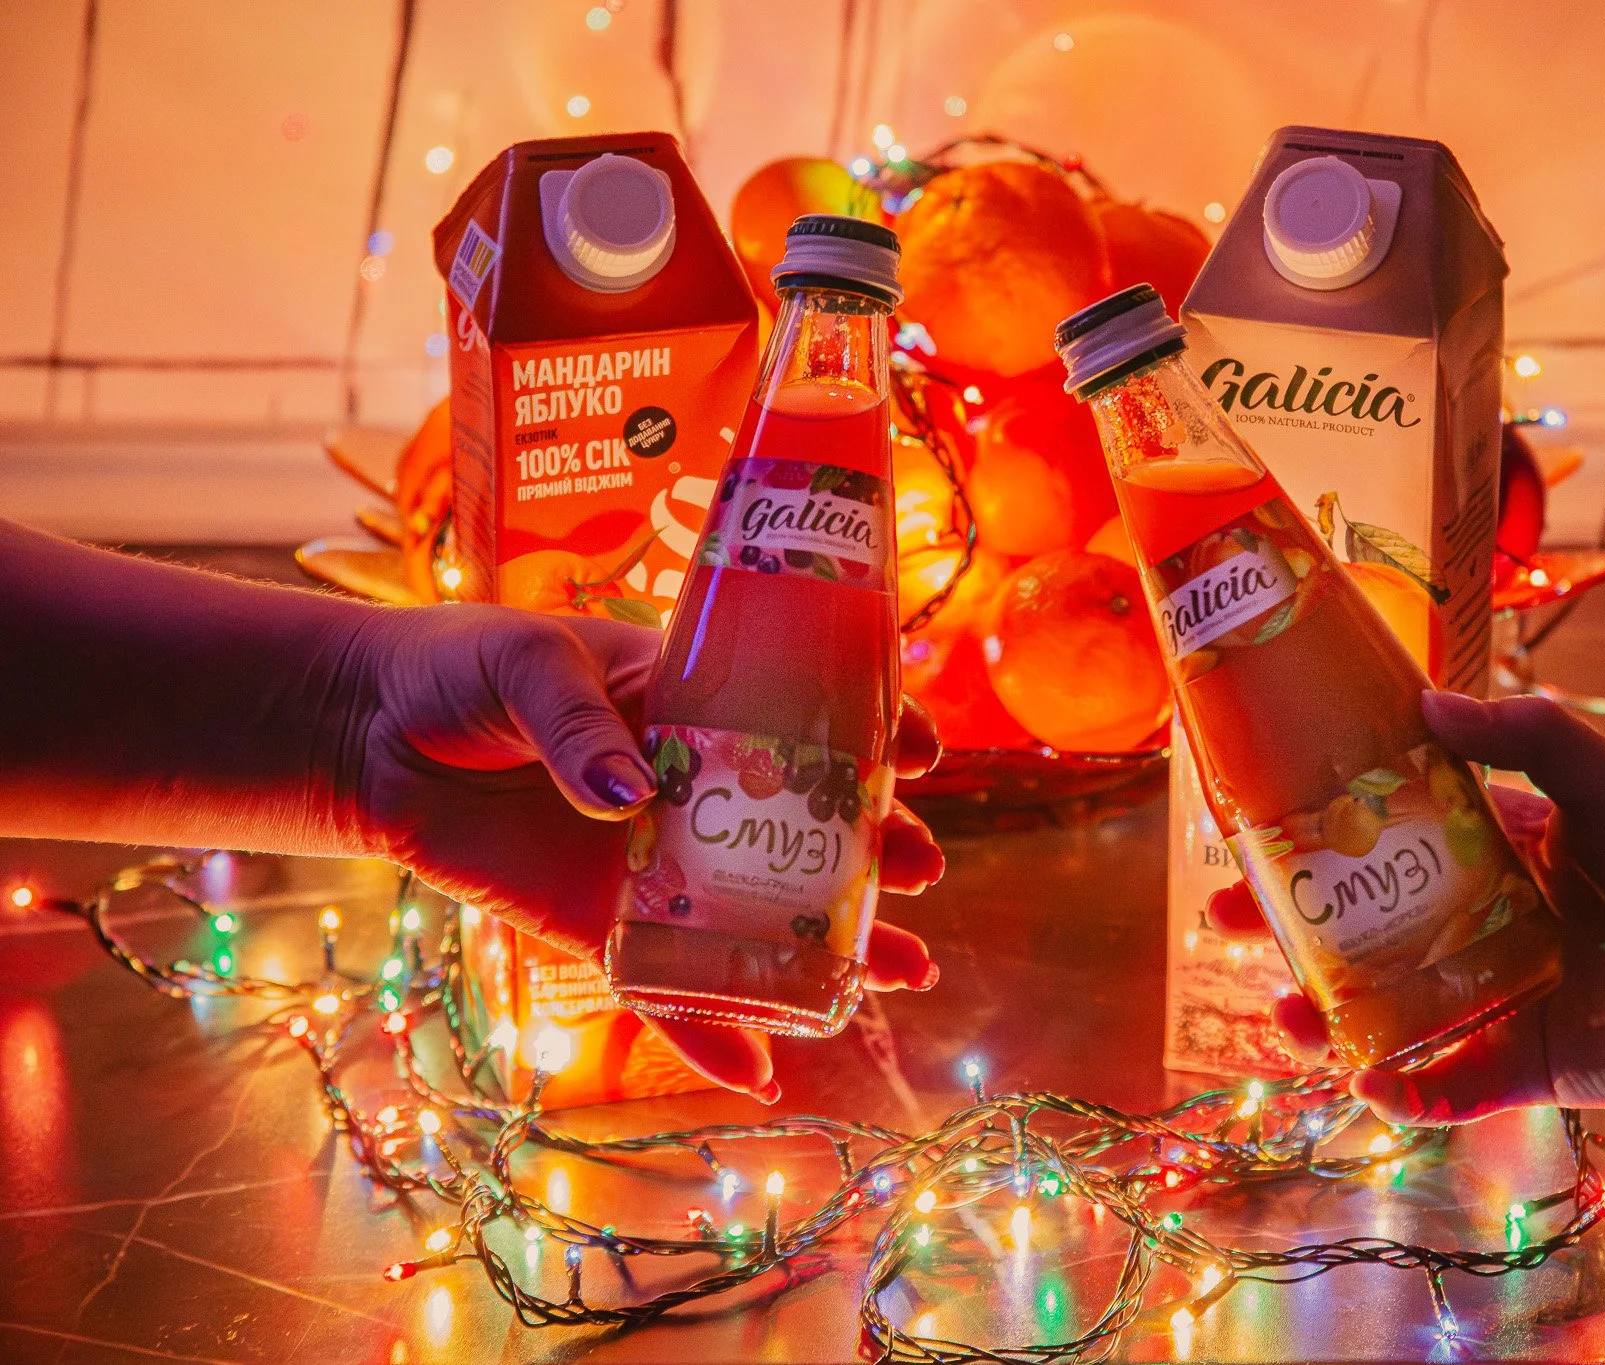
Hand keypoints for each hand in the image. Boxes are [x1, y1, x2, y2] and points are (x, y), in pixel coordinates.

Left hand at [344, 604, 944, 1100]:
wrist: (365, 735)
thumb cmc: (459, 668)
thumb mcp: (529, 664)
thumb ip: (582, 725)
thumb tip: (632, 799)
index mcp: (695, 700)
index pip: (808, 712)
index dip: (876, 730)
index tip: (920, 752)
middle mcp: (694, 785)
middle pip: (804, 825)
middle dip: (873, 850)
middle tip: (921, 869)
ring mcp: (652, 859)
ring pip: (757, 911)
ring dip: (830, 948)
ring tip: (902, 974)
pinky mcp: (597, 921)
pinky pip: (666, 982)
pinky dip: (709, 1029)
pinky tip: (763, 1069)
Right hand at [1208, 691, 1604, 1123]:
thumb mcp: (1598, 776)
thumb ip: (1521, 734)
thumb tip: (1423, 703)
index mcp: (1492, 855)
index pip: (1383, 847)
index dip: (1316, 845)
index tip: (1251, 838)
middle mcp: (1482, 926)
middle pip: (1365, 933)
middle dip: (1293, 934)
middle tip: (1226, 926)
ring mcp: (1499, 997)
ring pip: (1391, 1015)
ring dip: (1328, 1019)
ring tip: (1281, 1016)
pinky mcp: (1527, 1065)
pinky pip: (1450, 1087)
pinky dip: (1404, 1095)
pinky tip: (1360, 1082)